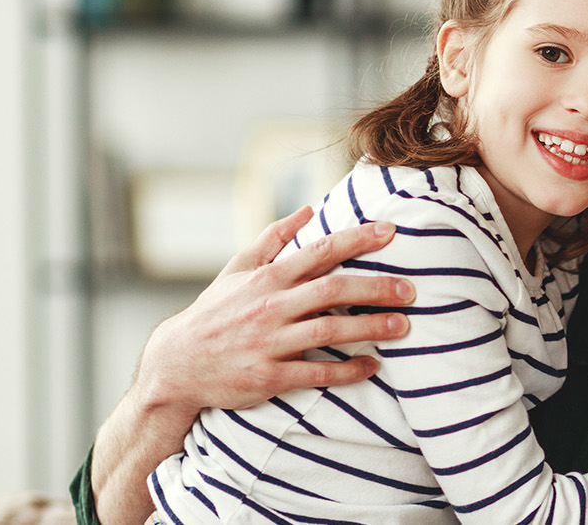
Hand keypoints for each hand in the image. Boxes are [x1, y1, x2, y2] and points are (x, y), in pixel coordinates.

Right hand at [94, 205, 415, 524]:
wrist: (176, 365)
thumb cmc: (213, 313)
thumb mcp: (236, 270)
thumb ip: (272, 239)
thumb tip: (306, 210)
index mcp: (267, 278)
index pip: (319, 251)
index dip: (357, 240)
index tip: (390, 232)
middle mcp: (270, 307)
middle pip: (332, 289)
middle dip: (375, 287)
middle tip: (411, 289)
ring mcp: (270, 342)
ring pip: (328, 329)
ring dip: (369, 327)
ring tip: (403, 326)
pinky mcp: (269, 376)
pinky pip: (316, 372)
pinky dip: (347, 370)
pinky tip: (372, 365)